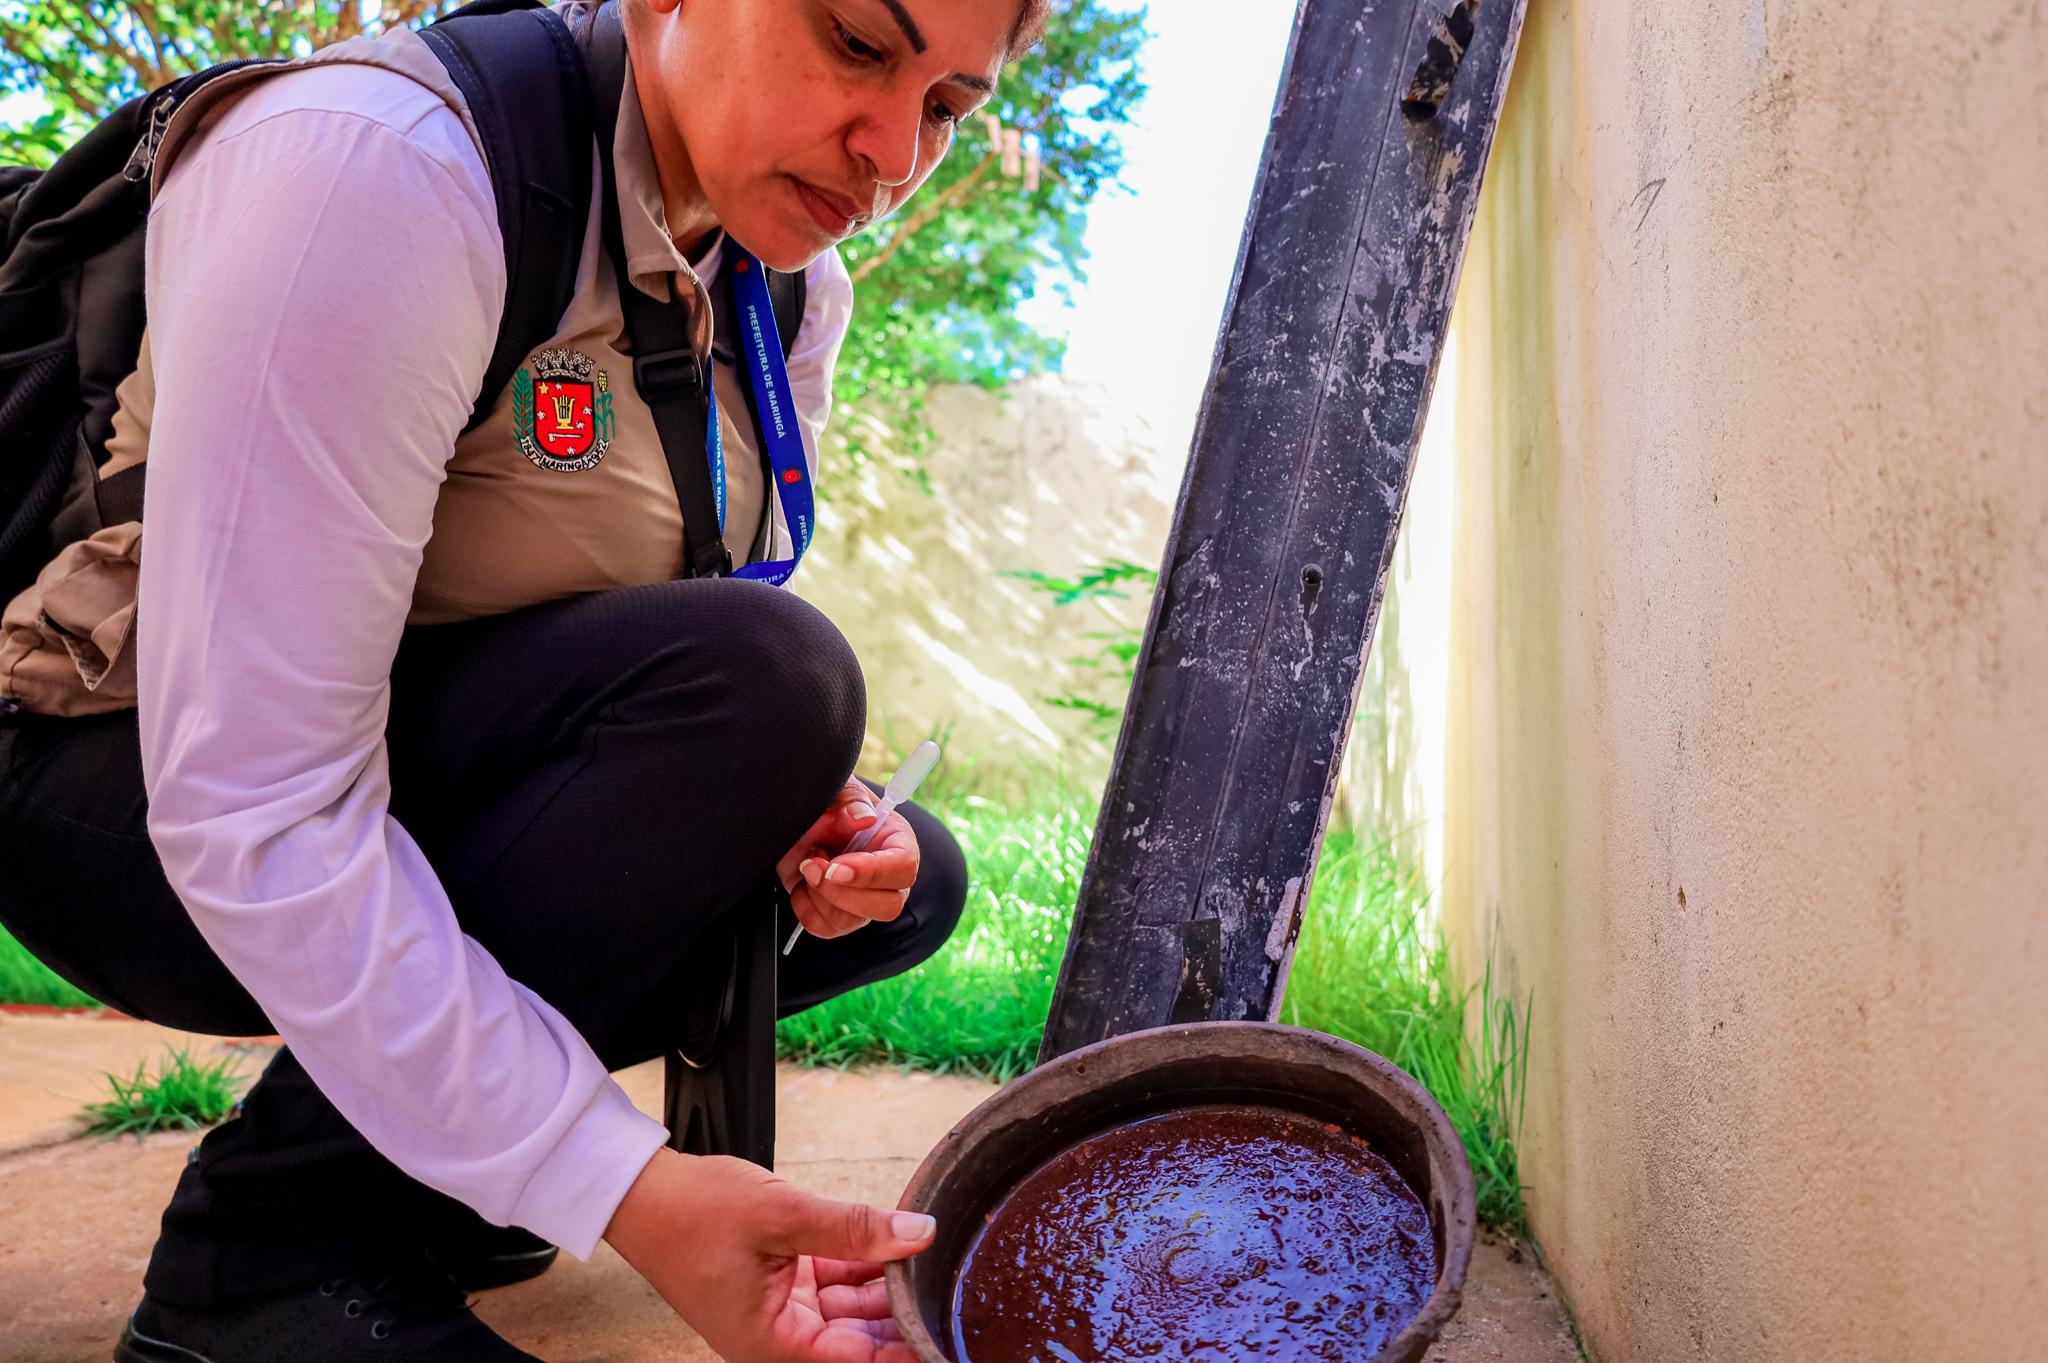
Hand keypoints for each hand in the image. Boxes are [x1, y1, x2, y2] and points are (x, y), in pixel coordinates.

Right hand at [605, 1147, 931, 1361]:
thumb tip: (919, 1234)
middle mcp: (778, 1336)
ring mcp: (779, 1310)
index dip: (905, 1345)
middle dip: (899, 1313)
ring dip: (884, 1286)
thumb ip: (853, 1227)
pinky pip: (832, 1283)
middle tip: (946, 1284)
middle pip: (858, 1338)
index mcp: (772, 1342)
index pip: (857, 1358)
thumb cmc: (693, 1212)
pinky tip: (893, 1241)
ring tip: (926, 1256)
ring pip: (849, 1309)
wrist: (643, 1193)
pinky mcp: (779, 1283)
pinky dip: (859, 1263)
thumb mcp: (782, 1214)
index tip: (943, 1331)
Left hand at [777, 778, 919, 940]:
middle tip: (812, 864)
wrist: (802, 823)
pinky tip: (803, 882)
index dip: (870, 872)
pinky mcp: (840, 916)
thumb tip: (863, 817)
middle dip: (841, 892)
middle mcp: (888, 877)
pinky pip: (825, 928)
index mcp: (898, 843)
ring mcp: (865, 901)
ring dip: (818, 894)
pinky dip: (805, 907)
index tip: (835, 866)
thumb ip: (850, 798)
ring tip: (807, 863)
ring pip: (851, 921)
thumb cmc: (828, 804)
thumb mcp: (838, 790)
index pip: (903, 868)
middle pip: (888, 906)